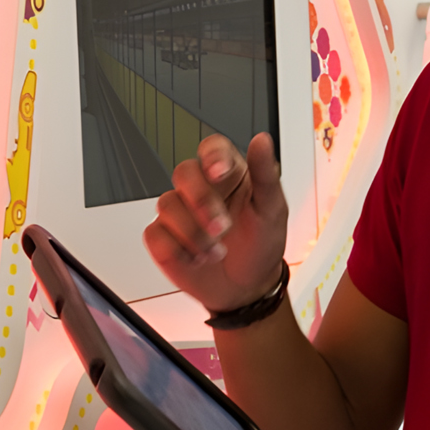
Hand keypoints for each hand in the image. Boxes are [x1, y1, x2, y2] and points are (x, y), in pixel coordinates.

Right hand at [143, 132, 287, 312]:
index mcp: (228, 173)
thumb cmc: (261, 244)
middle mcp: (201, 188)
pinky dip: (178, 250)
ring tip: (216, 251)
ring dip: (194, 234)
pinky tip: (197, 258)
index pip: (212, 147)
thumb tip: (262, 141)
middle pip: (184, 172)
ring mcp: (179, 212)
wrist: (247, 289)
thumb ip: (265, 174)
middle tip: (221, 226)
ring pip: (167, 204)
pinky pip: (156, 234)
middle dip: (201, 200)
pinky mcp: (163, 237)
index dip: (212, 155)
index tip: (219, 172)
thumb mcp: (273, 210)